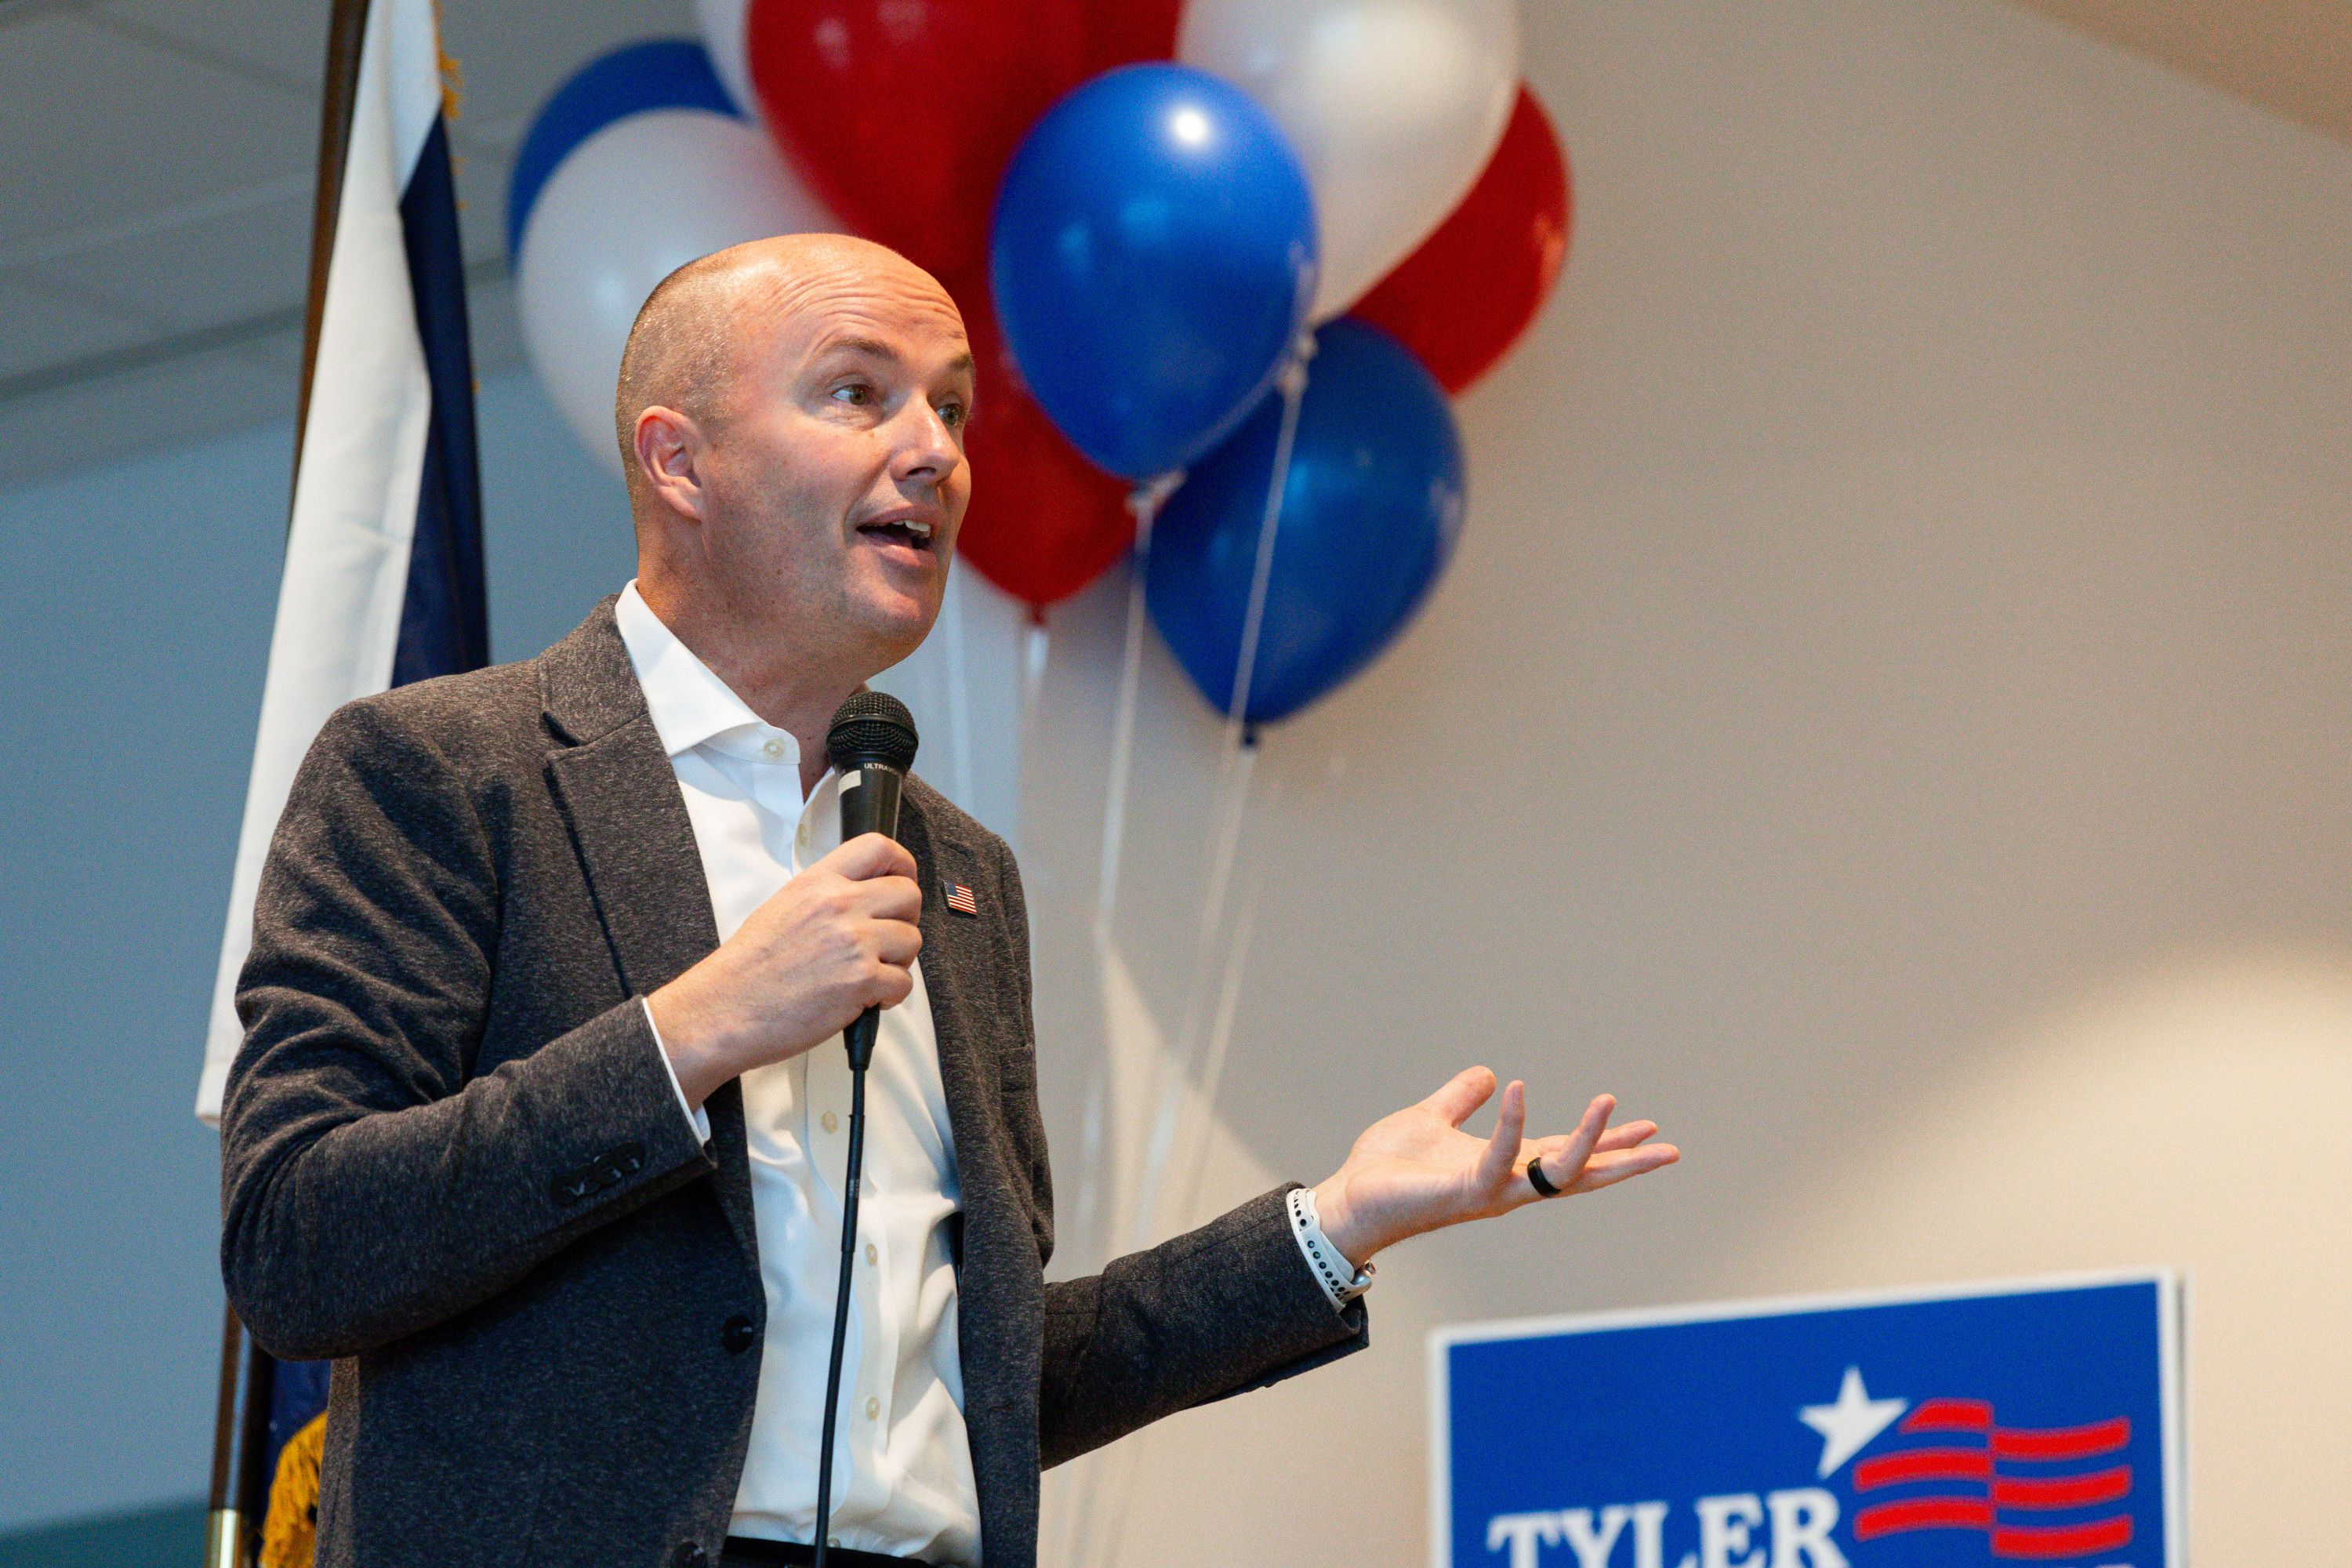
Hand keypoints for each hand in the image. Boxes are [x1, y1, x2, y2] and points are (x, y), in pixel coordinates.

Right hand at [648, 833, 921, 1109]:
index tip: (903, 878)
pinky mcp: (861, 980)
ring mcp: (853, 941)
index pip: (878, 848)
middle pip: (908, 894)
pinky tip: (865, 999)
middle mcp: (838, 905)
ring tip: (869, 973)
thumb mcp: (782, 907)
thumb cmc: (748, 969)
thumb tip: (862, 897)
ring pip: (912, 940)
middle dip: (905, 918)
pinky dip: (890, 995)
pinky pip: (903, 982)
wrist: (725, 1009)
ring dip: (899, 961)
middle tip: (887, 939)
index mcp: (817, 883)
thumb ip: (825, 895)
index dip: (902, 864)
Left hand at [1310, 1067, 1678, 1266]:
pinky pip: (1498, 1157)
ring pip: (1555, 1171)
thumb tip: (1489, 1075)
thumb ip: (1460, 1098)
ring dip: (1587, 1140)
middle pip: (1580, 1175)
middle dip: (1625, 1162)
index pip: (1567, 1155)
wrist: (1348, 1199)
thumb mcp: (1431, 1119)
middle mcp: (1506, 1185)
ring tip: (1610, 1102)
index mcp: (1504, 1168)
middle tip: (1670, 1147)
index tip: (1649, 1127)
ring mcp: (1489, 1191)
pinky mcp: (1463, 1191)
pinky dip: (1512, 1125)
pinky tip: (1519, 1090)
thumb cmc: (1388, 1169)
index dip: (1606, 1142)